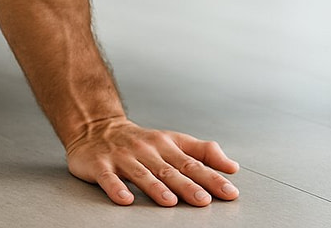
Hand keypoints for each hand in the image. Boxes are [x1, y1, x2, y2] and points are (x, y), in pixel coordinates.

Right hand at [65, 117, 239, 205]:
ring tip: (171, 202)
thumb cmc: (142, 141)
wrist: (97, 128)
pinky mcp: (101, 165)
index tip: (229, 191)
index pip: (194, 162)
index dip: (212, 176)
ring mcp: (125, 157)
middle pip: (171, 170)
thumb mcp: (174, 141)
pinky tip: (126, 200)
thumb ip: (203, 153)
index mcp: (168, 145)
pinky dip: (117, 189)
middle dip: (189, 186)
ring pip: (143, 174)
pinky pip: (109, 179)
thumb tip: (232, 167)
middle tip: (205, 201)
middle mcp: (149, 150)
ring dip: (157, 188)